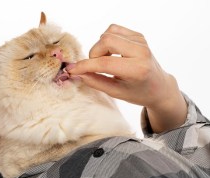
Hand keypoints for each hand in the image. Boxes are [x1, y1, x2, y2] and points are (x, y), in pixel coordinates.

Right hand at [68, 24, 186, 132]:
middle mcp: (141, 51)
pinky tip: (112, 52)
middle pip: (106, 41)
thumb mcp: (116, 93)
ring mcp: (141, 41)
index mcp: (137, 69)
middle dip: (94, 54)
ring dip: (100, 47)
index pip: (105, 63)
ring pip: (108, 33)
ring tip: (106, 60)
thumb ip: (95, 82)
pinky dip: (107, 41)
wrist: (159, 86)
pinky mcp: (138, 35)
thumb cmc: (138, 92)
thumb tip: (77, 72)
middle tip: (96, 66)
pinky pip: (113, 30)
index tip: (73, 70)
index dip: (85, 66)